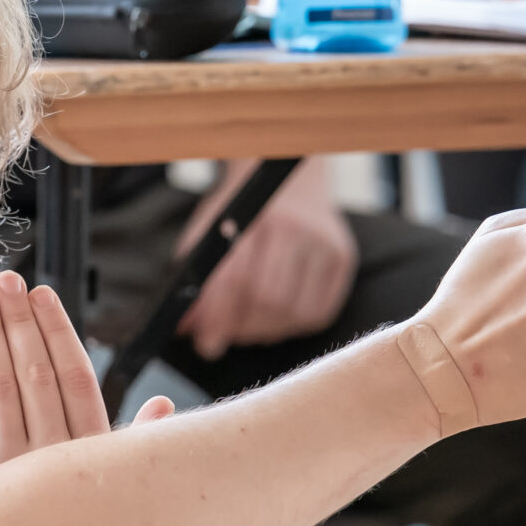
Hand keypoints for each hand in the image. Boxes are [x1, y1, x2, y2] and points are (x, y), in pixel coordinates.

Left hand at [0, 271, 174, 471]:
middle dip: (16, 322)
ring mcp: (4, 471)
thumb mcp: (113, 494)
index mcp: (90, 458)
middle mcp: (50, 463)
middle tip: (3, 281)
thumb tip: (164, 408)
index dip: (56, 333)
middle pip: (33, 376)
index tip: (43, 294)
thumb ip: (135, 447)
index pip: (76, 380)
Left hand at [176, 158, 357, 360]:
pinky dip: (293, 327)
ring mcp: (326, 244)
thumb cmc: (242, 213)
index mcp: (257, 216)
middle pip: (268, 302)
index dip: (218, 318)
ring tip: (250, 325)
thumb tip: (182, 327)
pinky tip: (278, 317)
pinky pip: (318, 315)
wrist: (287, 182)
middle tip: (227, 335)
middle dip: (241, 329)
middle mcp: (297, 228)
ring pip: (294, 314)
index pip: (236, 279)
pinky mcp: (343, 259)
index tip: (206, 343)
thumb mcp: (208, 235)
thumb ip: (195, 280)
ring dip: (266, 332)